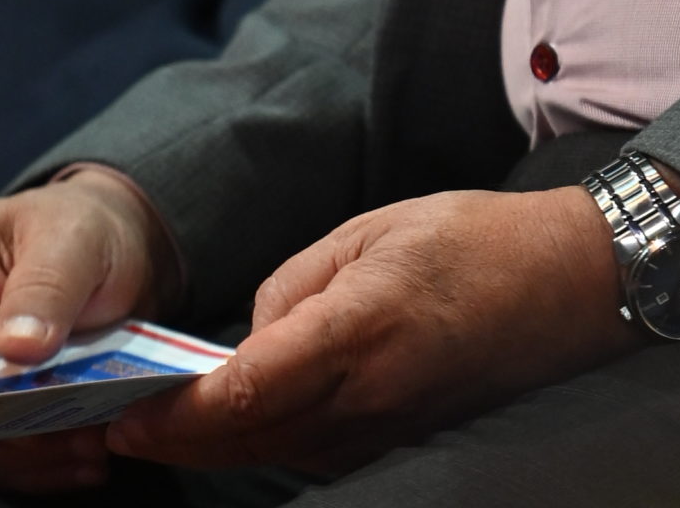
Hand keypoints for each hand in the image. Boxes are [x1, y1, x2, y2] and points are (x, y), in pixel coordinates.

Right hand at [0, 172, 166, 493]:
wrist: (124, 251)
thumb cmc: (89, 231)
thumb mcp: (75, 244)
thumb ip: (47, 287)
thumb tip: (16, 344)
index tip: (5, 399)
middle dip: (8, 426)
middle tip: (69, 429)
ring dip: (32, 453)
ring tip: (89, 444)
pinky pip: (5, 453)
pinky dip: (44, 463)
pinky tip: (84, 456)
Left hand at [109, 187, 638, 477]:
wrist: (564, 287)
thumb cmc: (474, 240)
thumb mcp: (377, 228)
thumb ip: (298, 281)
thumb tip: (251, 335)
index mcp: (359, 328)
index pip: (245, 390)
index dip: (176, 410)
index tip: (123, 408)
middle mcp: (365, 396)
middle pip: (245, 438)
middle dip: (174, 438)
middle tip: (114, 423)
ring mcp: (380, 430)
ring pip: (272, 452)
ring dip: (212, 443)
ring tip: (159, 421)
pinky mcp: (392, 441)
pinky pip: (308, 451)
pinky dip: (260, 440)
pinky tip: (234, 418)